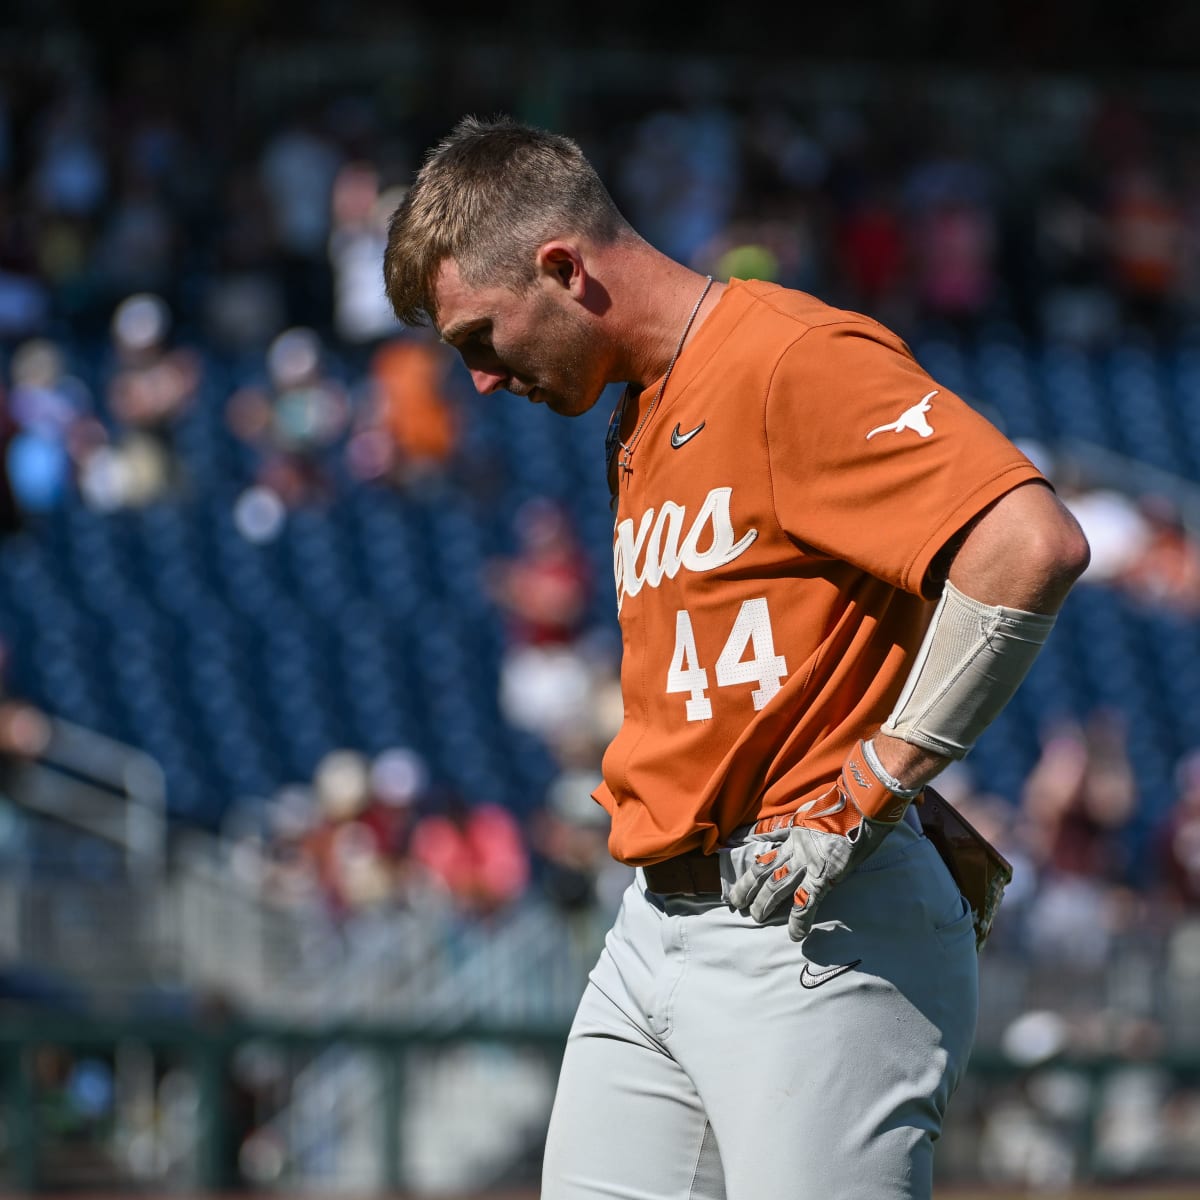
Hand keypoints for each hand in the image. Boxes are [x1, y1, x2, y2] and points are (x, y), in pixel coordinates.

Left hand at [727, 740, 916, 940]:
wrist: (865, 804)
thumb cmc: (849, 801)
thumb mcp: (821, 805)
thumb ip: (808, 814)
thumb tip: (800, 813)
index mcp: (797, 829)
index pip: (767, 841)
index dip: (751, 850)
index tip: (737, 859)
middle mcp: (797, 847)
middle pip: (763, 868)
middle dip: (747, 885)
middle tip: (733, 900)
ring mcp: (807, 862)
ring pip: (777, 886)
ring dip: (764, 903)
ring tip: (754, 916)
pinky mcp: (823, 876)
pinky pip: (807, 902)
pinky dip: (799, 920)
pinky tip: (793, 934)